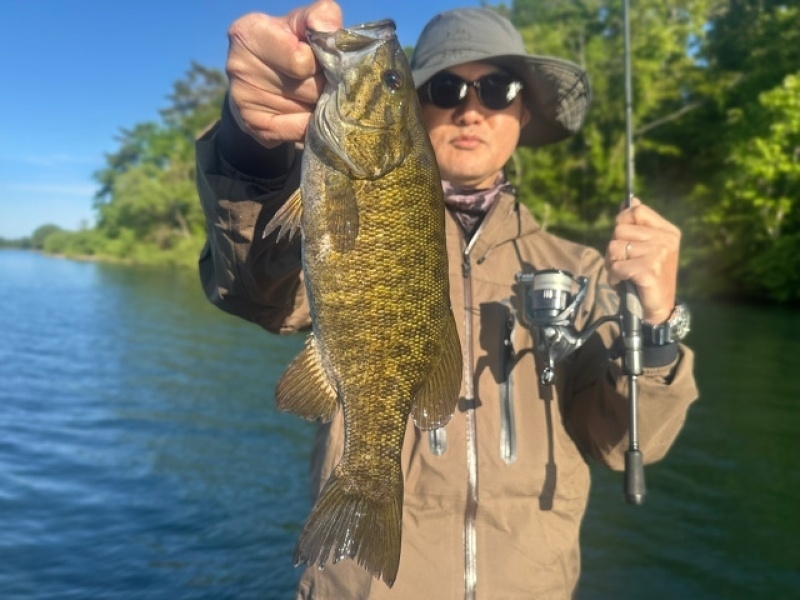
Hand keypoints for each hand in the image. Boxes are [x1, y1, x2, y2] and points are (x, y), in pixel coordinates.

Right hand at [225, 0, 342, 147]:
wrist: (261, 79)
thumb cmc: (288, 44)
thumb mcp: (303, 24)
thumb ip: (321, 18)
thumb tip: (329, 29)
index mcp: (248, 33)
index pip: (302, 61)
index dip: (319, 63)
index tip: (315, 58)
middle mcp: (239, 66)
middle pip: (310, 89)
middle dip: (324, 86)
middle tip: (320, 80)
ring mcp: (243, 99)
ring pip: (308, 112)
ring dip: (319, 106)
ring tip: (312, 95)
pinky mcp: (254, 127)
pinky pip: (299, 131)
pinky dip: (310, 125)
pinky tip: (306, 113)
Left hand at [605, 197, 680, 323]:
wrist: (658, 307)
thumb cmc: (648, 276)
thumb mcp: (646, 247)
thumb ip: (637, 224)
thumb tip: (631, 199)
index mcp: (667, 231)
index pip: (636, 210)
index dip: (622, 222)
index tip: (624, 238)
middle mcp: (666, 240)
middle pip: (619, 229)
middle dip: (614, 248)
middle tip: (624, 263)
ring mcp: (658, 255)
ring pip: (613, 248)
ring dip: (612, 264)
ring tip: (624, 274)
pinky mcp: (648, 271)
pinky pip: (616, 266)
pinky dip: (614, 277)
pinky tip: (624, 283)